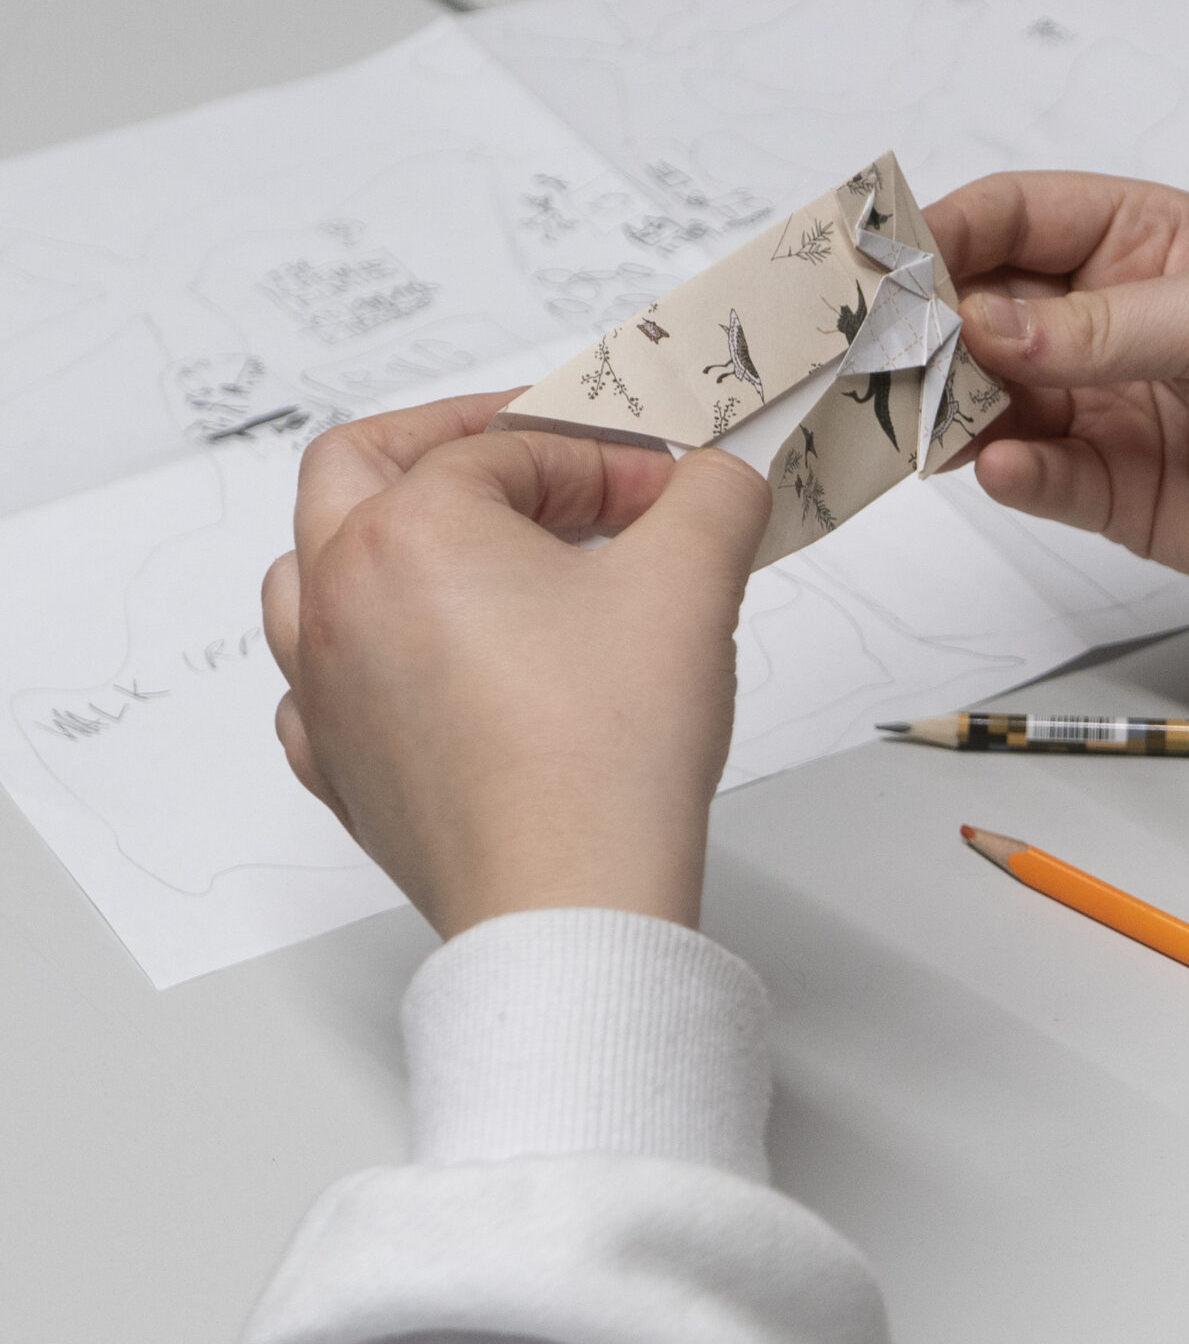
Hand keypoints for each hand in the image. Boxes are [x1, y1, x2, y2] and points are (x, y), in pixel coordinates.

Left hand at [262, 392, 770, 937]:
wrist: (571, 898)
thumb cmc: (606, 752)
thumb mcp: (692, 585)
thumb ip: (715, 501)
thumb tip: (722, 480)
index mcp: (409, 530)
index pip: (510, 451)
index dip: (604, 458)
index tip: (668, 496)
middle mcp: (340, 597)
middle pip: (362, 466)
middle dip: (452, 445)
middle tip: (535, 464)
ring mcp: (326, 686)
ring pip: (312, 570)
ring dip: (385, 539)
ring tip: (471, 556)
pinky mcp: (341, 765)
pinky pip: (319, 680)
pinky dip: (366, 651)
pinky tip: (429, 667)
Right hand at [928, 172, 1188, 707]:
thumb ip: (1103, 327)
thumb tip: (985, 323)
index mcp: (1146, 242)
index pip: (1020, 216)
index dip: (951, 229)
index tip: (890, 257)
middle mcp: (1114, 321)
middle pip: (986, 307)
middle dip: (928, 324)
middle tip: (876, 347)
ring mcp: (1108, 408)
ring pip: (993, 397)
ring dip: (950, 405)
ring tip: (921, 415)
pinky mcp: (1114, 492)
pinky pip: (1035, 477)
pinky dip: (1007, 472)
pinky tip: (997, 465)